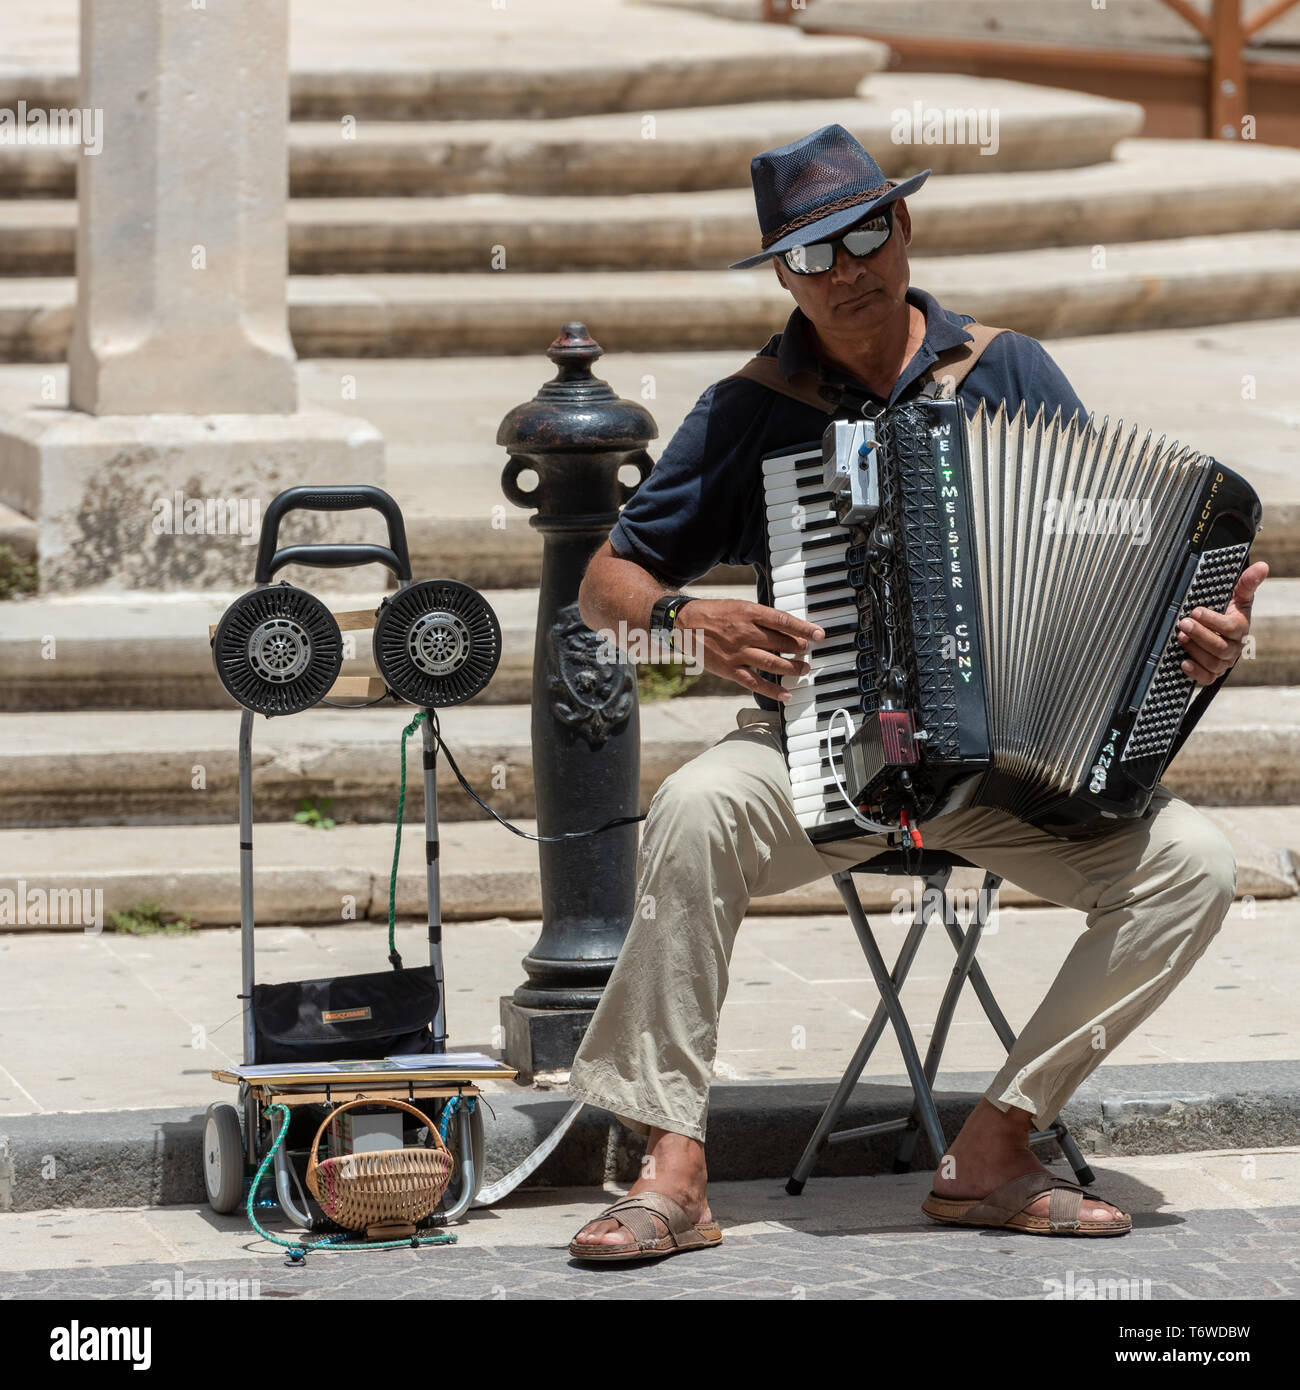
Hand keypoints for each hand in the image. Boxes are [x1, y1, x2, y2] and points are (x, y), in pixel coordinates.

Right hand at [680, 598, 823, 701]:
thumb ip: (762, 617)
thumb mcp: (740, 606)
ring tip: (804, 669)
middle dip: (799, 649)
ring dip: (792, 668)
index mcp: (749, 613)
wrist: (685, 623)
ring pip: (773, 663)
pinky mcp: (730, 670)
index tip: (819, 635)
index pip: (783, 621)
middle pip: (781, 643)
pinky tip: (786, 694)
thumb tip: (788, 628)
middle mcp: (745, 633)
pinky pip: (755, 683)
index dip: (804, 629)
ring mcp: (738, 653)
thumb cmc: (715, 614)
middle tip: (808, 651)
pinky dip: (773, 690)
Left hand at [1176, 559, 1267, 685]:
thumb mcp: (1237, 595)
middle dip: (1200, 635)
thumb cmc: (1227, 611)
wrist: (1217, 631)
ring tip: (1180, 638)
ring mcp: (1223, 662)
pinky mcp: (1212, 673)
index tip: (1195, 611)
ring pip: (1213, 662)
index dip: (1213, 621)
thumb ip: (1246, 582)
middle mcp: (1234, 647)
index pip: (1230, 628)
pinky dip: (1195, 672)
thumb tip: (1261, 566)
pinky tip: (1184, 662)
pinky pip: (1207, 678)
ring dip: (1195, 650)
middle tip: (1182, 624)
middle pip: (1220, 647)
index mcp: (1240, 629)